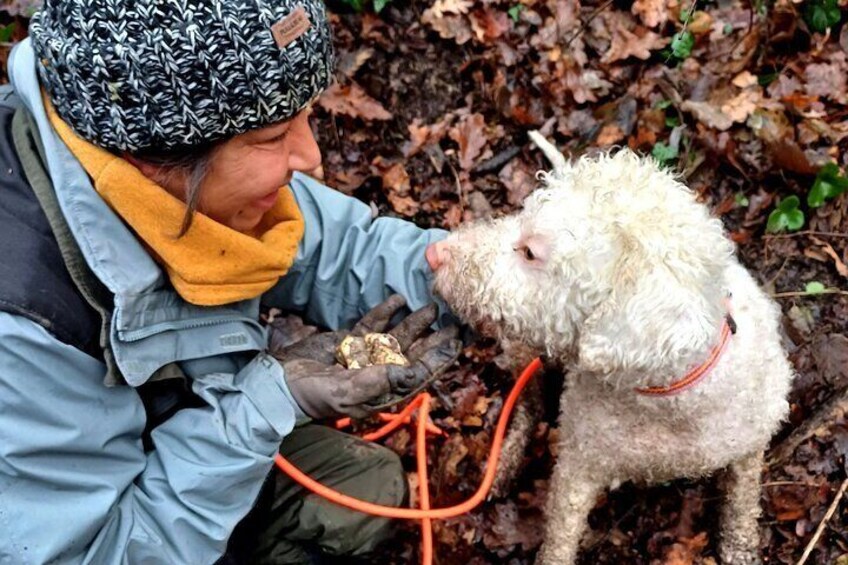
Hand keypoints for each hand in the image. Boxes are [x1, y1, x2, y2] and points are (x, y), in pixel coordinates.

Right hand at [271, 295, 460, 418]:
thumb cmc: (313, 395)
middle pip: (414, 351)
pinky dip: (385, 312)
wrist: (281, 382)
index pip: (419, 371)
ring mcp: (365, 355)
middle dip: (435, 337)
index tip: (457, 340)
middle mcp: (379, 372)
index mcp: (383, 389)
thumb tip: (409, 372)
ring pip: (397, 335)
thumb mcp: (346, 392)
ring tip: (431, 306)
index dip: (439, 356)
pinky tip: (397, 299)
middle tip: (455, 321)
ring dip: (414, 321)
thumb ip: (377, 382)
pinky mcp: (350, 340)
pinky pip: (373, 324)